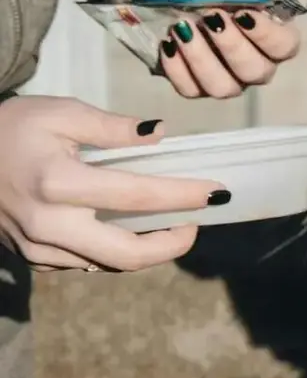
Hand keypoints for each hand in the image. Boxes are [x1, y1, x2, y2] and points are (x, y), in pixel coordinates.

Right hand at [0, 96, 222, 271]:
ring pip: (109, 265)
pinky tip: (133, 233)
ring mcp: (39, 247)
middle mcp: (49, 223)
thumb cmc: (10, 128)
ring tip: (171, 226)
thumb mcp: (60, 113)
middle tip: (196, 223)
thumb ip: (111, 126)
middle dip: (172, 244)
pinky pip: (87, 264)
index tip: (215, 192)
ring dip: (148, 251)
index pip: (136, 197)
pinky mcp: (34, 258)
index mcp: (57, 182)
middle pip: (127, 254)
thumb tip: (160, 133)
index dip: (181, 196)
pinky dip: (117, 253)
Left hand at [159, 0, 300, 98]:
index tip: (242, 13)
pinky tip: (168, 43)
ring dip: (200, 59)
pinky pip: (190, 90)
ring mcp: (230, 80)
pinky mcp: (200, 86)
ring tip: (182, 29)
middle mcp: (259, 66)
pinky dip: (176, 69)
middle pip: (255, 72)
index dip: (265, 35)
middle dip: (230, 46)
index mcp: (278, 38)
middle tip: (210, 17)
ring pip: (222, 88)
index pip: (284, 47)